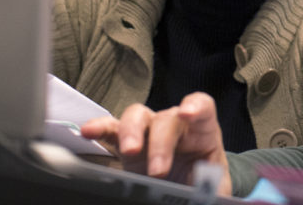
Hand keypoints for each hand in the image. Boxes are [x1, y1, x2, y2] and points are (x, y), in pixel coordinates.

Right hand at [80, 92, 232, 195]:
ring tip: (129, 151)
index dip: (196, 106)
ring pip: (137, 117)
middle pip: (165, 118)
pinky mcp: (127, 144)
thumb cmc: (204, 185)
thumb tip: (203, 198)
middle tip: (158, 170)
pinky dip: (100, 128)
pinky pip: (111, 130)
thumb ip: (210, 190)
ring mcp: (149, 132)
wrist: (190, 193)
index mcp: (202, 132)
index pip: (202, 108)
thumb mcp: (214, 190)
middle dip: (160, 143)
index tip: (188, 113)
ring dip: (131, 132)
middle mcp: (175, 126)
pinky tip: (88, 131)